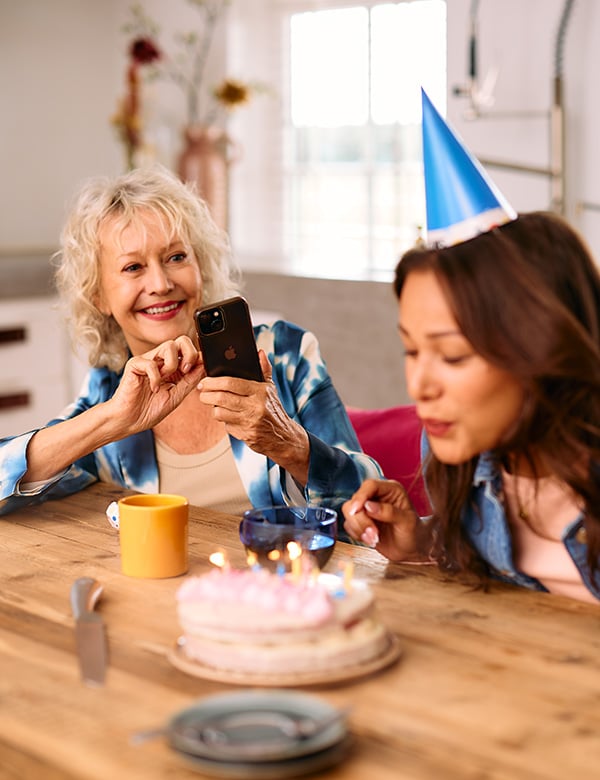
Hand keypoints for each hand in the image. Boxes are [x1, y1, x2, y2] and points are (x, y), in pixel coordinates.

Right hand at [110, 336, 204, 434]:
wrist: (129, 421)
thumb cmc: (149, 410)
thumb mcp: (177, 395)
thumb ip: (191, 380)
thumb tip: (205, 365)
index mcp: (173, 367)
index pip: (189, 350)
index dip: (198, 357)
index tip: (201, 368)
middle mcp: (161, 360)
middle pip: (182, 340)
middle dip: (189, 355)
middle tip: (185, 371)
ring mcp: (148, 360)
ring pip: (169, 346)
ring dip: (172, 364)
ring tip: (165, 380)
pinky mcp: (135, 364)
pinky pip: (151, 363)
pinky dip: (156, 378)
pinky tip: (153, 388)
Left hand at [197, 350, 309, 484]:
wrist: (284, 437)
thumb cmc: (274, 410)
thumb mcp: (270, 388)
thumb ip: (264, 369)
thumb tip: (260, 352)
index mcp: (260, 391)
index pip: (231, 383)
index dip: (213, 382)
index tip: (204, 382)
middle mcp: (255, 406)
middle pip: (221, 398)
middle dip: (206, 395)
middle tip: (202, 393)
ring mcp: (250, 422)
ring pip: (220, 413)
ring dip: (214, 409)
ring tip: (215, 405)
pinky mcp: (245, 435)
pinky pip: (226, 426)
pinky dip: (225, 421)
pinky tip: (230, 417)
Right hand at [342, 478, 427, 561]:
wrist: (412, 550)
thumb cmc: (415, 533)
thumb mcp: (407, 522)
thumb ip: (389, 512)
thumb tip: (368, 506)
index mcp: (391, 490)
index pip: (370, 486)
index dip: (361, 496)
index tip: (357, 511)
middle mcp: (377, 496)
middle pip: (355, 500)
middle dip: (361, 520)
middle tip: (373, 534)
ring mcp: (367, 509)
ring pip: (349, 512)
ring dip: (359, 528)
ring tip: (374, 539)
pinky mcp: (361, 521)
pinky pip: (348, 524)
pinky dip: (357, 534)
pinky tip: (370, 540)